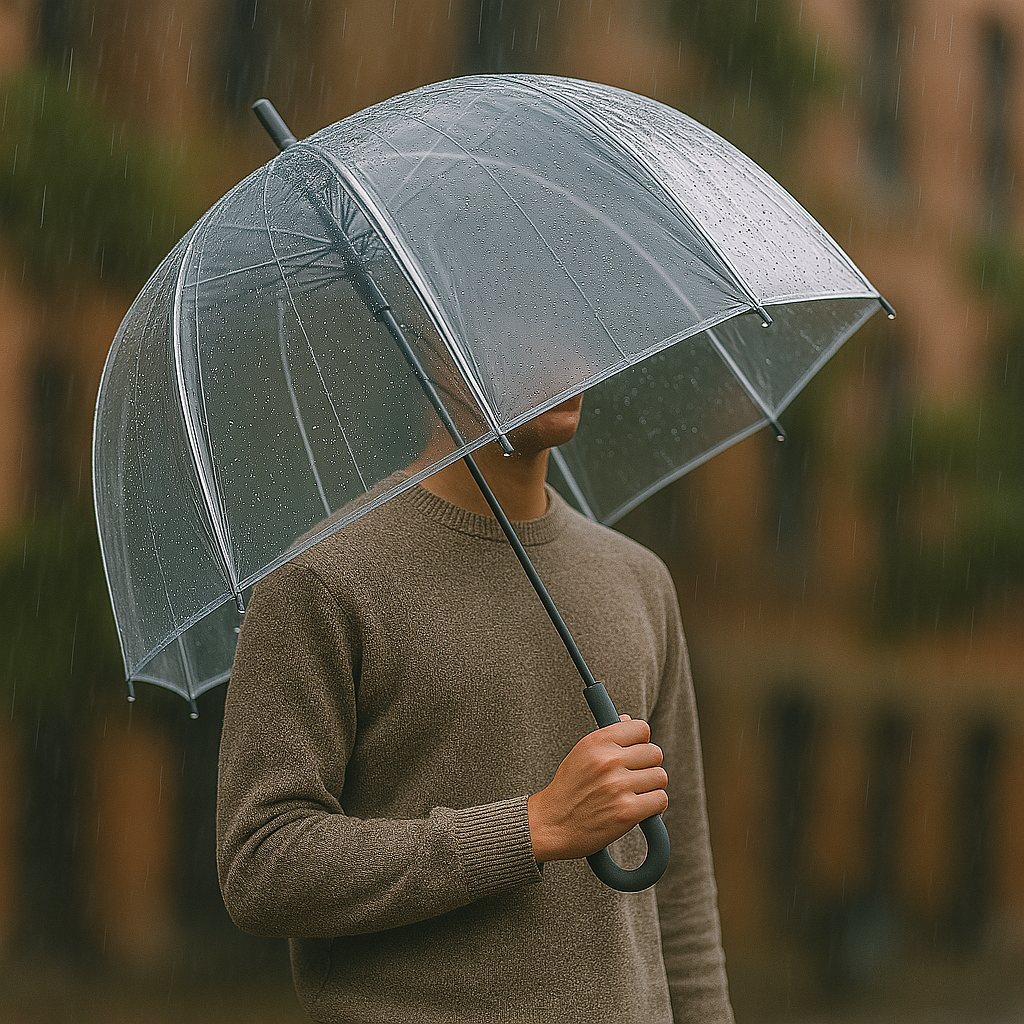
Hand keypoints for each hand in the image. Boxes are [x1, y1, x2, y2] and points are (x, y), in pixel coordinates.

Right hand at [527, 716, 667, 863]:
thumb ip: (607, 738)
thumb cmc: (567, 791)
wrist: (550, 825)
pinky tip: (638, 809)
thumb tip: (629, 721)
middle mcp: (608, 761)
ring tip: (633, 794)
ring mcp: (618, 786)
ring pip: (660, 777)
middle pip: (655, 753)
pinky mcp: (627, 812)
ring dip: (651, 788)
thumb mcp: (580, 754)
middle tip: (634, 778)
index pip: (641, 729)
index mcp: (597, 742)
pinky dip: (653, 807)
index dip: (641, 742)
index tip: (635, 754)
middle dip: (647, 767)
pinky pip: (660, 800)